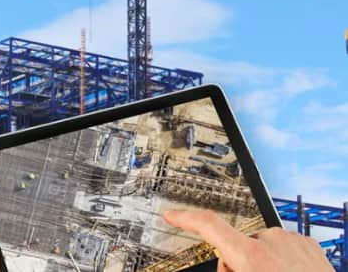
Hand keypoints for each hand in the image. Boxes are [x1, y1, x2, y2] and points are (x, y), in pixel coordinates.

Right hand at [163, 210, 332, 271]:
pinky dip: (282, 261)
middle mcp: (270, 242)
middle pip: (237, 245)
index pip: (209, 226)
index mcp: (251, 257)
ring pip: (261, 247)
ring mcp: (292, 241)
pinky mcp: (309, 244)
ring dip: (263, 263)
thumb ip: (226, 270)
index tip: (172, 215)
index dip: (185, 218)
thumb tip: (224, 264)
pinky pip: (283, 248)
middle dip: (239, 262)